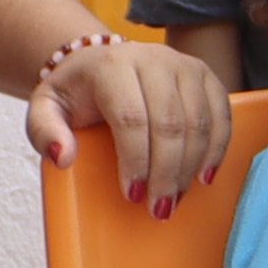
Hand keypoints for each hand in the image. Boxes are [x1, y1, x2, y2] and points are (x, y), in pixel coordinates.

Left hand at [37, 29, 234, 212]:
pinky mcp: (206, 75)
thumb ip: (45, 132)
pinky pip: (222, 116)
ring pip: (199, 122)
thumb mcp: (45, 109)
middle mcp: (154, 59)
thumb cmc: (74, 94)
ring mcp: (185, 65)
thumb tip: (64, 158)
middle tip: (159, 208)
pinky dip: (218, 149)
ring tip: (176, 198)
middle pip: (171, 122)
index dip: (136, 160)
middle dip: (167, 172)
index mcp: (112, 66)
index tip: (133, 195)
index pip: (131, 118)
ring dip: (191, 167)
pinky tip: (204, 176)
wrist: (99, 62)